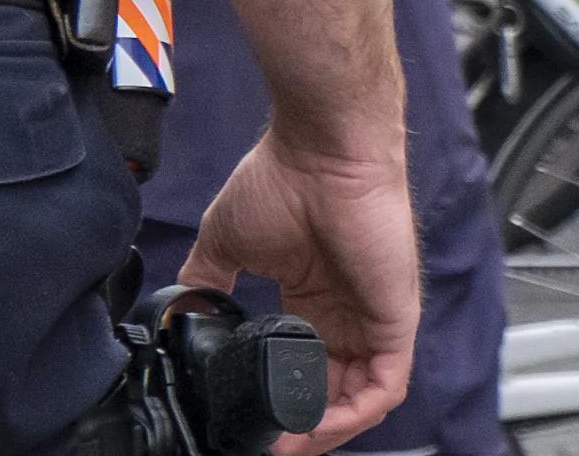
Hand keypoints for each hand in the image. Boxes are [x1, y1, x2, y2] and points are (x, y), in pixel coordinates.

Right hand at [181, 127, 420, 453]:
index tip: (255, 422)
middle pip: (335, 392)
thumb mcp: (226, 241)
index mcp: (313, 298)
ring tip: (288, 444)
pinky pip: (384, 385)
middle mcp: (347, 314)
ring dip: (326, 430)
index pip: (308, 368)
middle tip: (271, 445)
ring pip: (361, 398)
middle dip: (305, 428)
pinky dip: (352, 414)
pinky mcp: (395, 319)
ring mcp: (374, 318)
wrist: (320, 151)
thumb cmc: (284, 178)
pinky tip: (316, 425)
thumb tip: (183, 311)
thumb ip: (208, 280)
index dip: (286, 402)